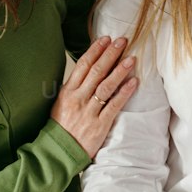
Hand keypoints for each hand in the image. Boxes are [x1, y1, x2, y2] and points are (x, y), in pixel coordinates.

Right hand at [50, 36, 136, 158]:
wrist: (57, 152)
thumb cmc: (61, 126)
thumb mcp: (60, 103)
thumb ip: (74, 87)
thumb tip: (87, 69)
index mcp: (67, 91)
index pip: (83, 65)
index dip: (96, 50)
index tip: (106, 39)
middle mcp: (78, 98)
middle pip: (97, 71)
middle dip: (110, 54)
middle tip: (122, 41)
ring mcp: (89, 111)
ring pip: (106, 86)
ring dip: (120, 71)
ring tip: (131, 58)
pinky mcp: (99, 124)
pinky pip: (114, 105)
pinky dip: (124, 93)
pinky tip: (133, 82)